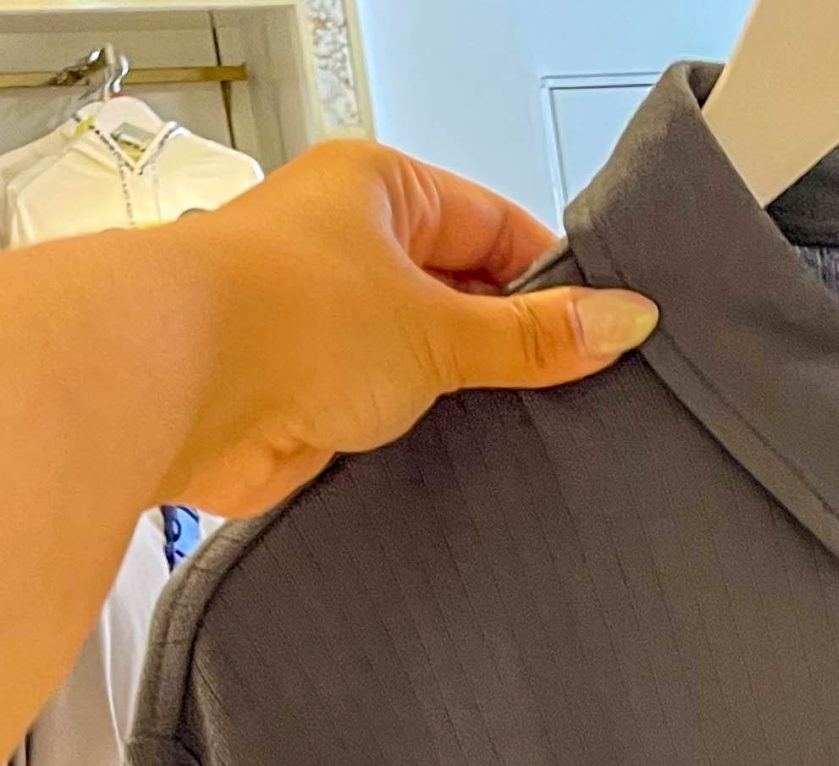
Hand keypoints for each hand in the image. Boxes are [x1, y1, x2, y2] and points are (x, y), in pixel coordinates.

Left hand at [156, 142, 658, 515]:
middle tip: (572, 388)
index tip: (606, 332)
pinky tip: (465, 460)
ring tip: (520, 428)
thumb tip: (621, 321)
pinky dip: (428, 436)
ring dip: (467, 397)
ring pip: (429, 359)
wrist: (174, 392)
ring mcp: (327, 323)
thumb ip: (535, 337)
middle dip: (512, 345)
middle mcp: (348, 248)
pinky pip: (394, 412)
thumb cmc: (274, 316)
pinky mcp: (312, 395)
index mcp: (379, 190)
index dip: (554, 282)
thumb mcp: (439, 325)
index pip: (496, 226)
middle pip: (465, 294)